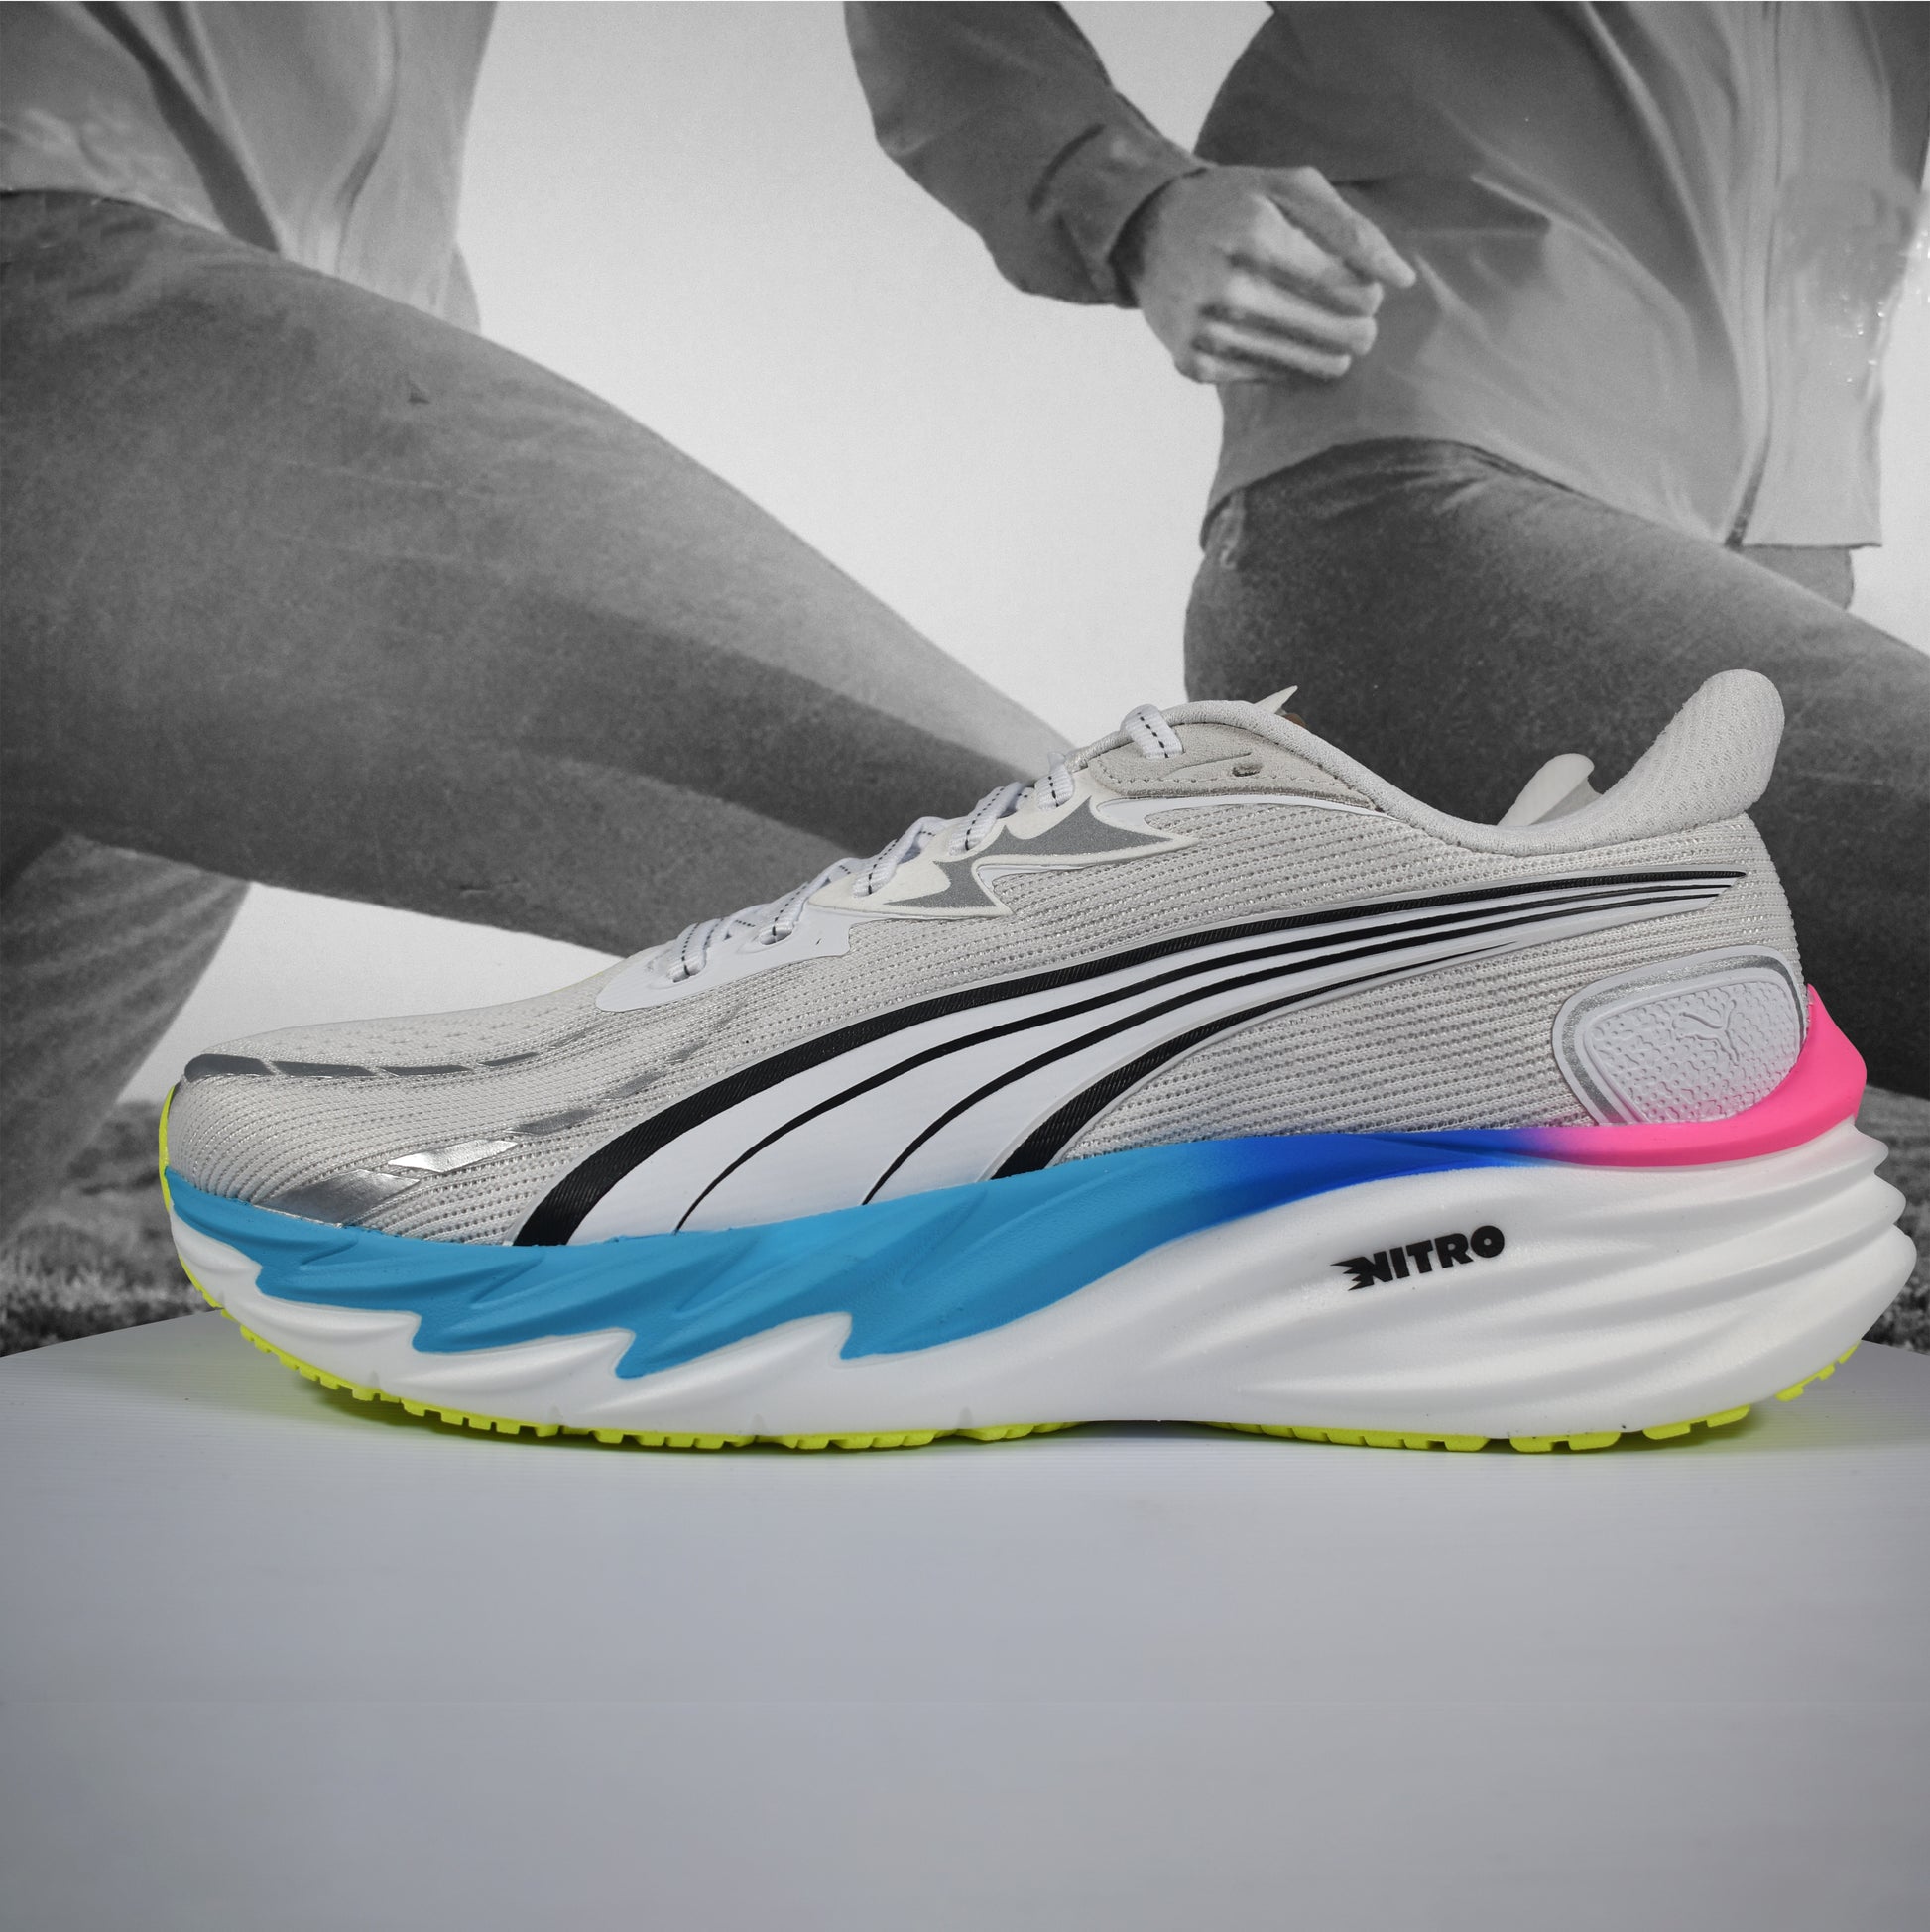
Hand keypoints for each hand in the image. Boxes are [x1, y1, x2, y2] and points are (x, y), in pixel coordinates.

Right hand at [1118, 164, 1415, 383]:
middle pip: (1335, 333)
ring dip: (1329, 351)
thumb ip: (1352, 228)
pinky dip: (1285, 364)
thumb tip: (1403, 280)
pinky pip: (1267, 377)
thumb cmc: (1234, 204)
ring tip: (1329, 333)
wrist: (1147, 232)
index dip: (1369, 294)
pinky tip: (1284, 341)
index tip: (1361, 287)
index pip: (1351, 289)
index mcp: (1256, 236)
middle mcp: (1227, 288)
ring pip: (1307, 365)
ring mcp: (1206, 331)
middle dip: (1357, 327)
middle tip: (1352, 317)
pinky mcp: (1192, 362)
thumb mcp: (1291, 188)